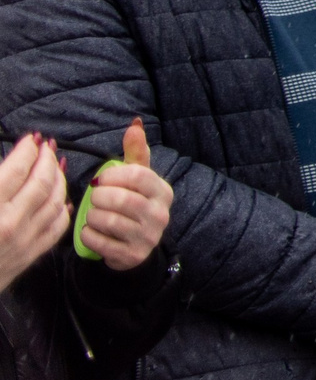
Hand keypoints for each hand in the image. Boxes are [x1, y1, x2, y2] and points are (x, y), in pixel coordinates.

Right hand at [0, 133, 68, 291]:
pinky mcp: (29, 256)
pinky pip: (57, 228)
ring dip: (59, 179)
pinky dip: (63, 209)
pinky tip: (62, 199)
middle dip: (46, 159)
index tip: (30, 139)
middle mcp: (10, 223)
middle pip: (42, 182)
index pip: (18, 170)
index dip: (27, 150)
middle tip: (46, 146)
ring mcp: (23, 240)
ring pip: (56, 202)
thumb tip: (5, 166)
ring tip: (56, 164)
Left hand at [80, 119, 172, 271]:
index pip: (136, 176)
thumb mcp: (137, 178)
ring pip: (107, 220)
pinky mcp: (132, 255)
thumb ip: (136, 151)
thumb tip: (135, 124)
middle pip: (120, 199)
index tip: (101, 180)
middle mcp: (160, 215)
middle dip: (98, 198)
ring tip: (94, 215)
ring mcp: (148, 237)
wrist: (136, 244)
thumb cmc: (133, 202)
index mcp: (163, 192)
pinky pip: (98, 241)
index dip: (112, 176)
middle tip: (95, 199)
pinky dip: (88, 234)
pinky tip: (92, 231)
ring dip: (91, 216)